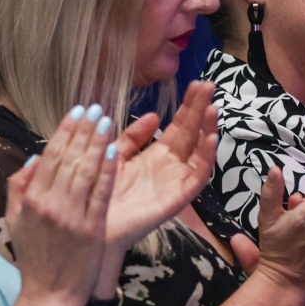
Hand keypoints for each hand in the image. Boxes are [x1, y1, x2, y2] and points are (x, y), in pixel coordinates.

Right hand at [4, 106, 117, 303]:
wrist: (50, 294)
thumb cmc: (33, 257)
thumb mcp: (14, 220)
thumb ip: (18, 186)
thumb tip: (36, 156)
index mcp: (31, 200)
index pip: (50, 156)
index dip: (65, 130)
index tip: (77, 111)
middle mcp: (51, 205)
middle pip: (69, 158)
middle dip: (83, 130)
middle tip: (95, 107)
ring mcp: (72, 217)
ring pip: (86, 171)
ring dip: (97, 143)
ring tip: (107, 121)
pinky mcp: (92, 229)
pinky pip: (101, 194)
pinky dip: (108, 171)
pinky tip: (115, 151)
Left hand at [103, 81, 218, 249]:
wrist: (92, 223)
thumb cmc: (102, 192)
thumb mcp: (115, 156)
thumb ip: (132, 137)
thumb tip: (153, 115)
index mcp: (156, 156)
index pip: (178, 126)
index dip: (188, 105)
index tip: (195, 82)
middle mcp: (170, 167)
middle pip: (192, 133)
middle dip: (200, 109)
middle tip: (209, 85)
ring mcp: (176, 181)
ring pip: (200, 152)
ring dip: (208, 130)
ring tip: (212, 107)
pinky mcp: (178, 197)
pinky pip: (198, 176)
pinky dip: (207, 157)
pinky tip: (211, 137)